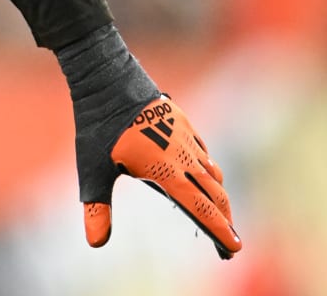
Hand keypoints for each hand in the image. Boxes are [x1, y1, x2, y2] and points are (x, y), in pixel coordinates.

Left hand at [58, 25, 241, 259]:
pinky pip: (202, 152)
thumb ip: (97, 208)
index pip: (201, 209)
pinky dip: (207, 171)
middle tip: (228, 245)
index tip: (235, 249)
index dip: (220, 231)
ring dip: (217, 197)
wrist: (106, 76)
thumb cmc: (97, 123)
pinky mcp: (182, 123)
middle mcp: (183, 155)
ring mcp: (186, 137)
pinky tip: (201, 178)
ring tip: (217, 215)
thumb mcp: (91, 169)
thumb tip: (95, 243)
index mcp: (166, 170)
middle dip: (225, 221)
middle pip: (215, 195)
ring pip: (212, 173)